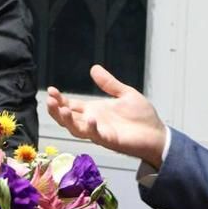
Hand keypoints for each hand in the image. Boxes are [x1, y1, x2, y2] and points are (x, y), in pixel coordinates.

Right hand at [46, 64, 166, 167]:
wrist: (157, 134)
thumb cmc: (142, 117)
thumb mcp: (125, 94)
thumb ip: (109, 84)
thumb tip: (94, 68)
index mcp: (94, 110)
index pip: (71, 105)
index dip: (59, 99)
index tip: (51, 90)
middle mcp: (92, 122)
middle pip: (67, 118)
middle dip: (56, 110)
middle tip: (50, 100)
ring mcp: (100, 132)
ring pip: (76, 129)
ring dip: (67, 120)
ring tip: (63, 109)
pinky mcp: (110, 140)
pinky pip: (96, 135)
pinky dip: (91, 128)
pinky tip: (89, 118)